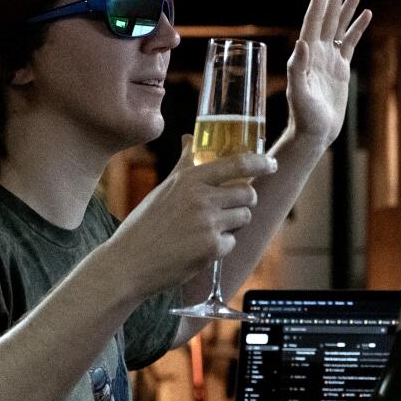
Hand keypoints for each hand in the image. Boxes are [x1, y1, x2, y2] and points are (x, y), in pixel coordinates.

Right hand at [109, 137, 277, 294]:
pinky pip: (232, 242)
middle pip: (248, 193)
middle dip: (244, 201)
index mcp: (190, 179)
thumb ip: (184, 163)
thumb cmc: (145, 224)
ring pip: (244, 218)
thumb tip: (189, 137)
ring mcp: (208, 224)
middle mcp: (201, 198)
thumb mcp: (164, 188)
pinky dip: (220, 246)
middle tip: (229, 209)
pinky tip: (198, 248)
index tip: (271, 164)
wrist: (129, 263)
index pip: (237, 164)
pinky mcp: (211, 248)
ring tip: (207, 229)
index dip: (260, 162)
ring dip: (233, 224)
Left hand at [286, 0, 372, 147]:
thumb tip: (302, 42)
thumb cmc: (304, 116)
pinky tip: (365, 14)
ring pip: (340, 26)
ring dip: (347, 7)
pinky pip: (350, 43)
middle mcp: (317, 52)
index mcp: (306, 53)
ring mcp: (329, 59)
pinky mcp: (340, 69)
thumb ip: (299, 68)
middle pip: (327, 17)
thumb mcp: (299, 93)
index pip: (314, 19)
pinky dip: (357, 28)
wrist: (314, 133)